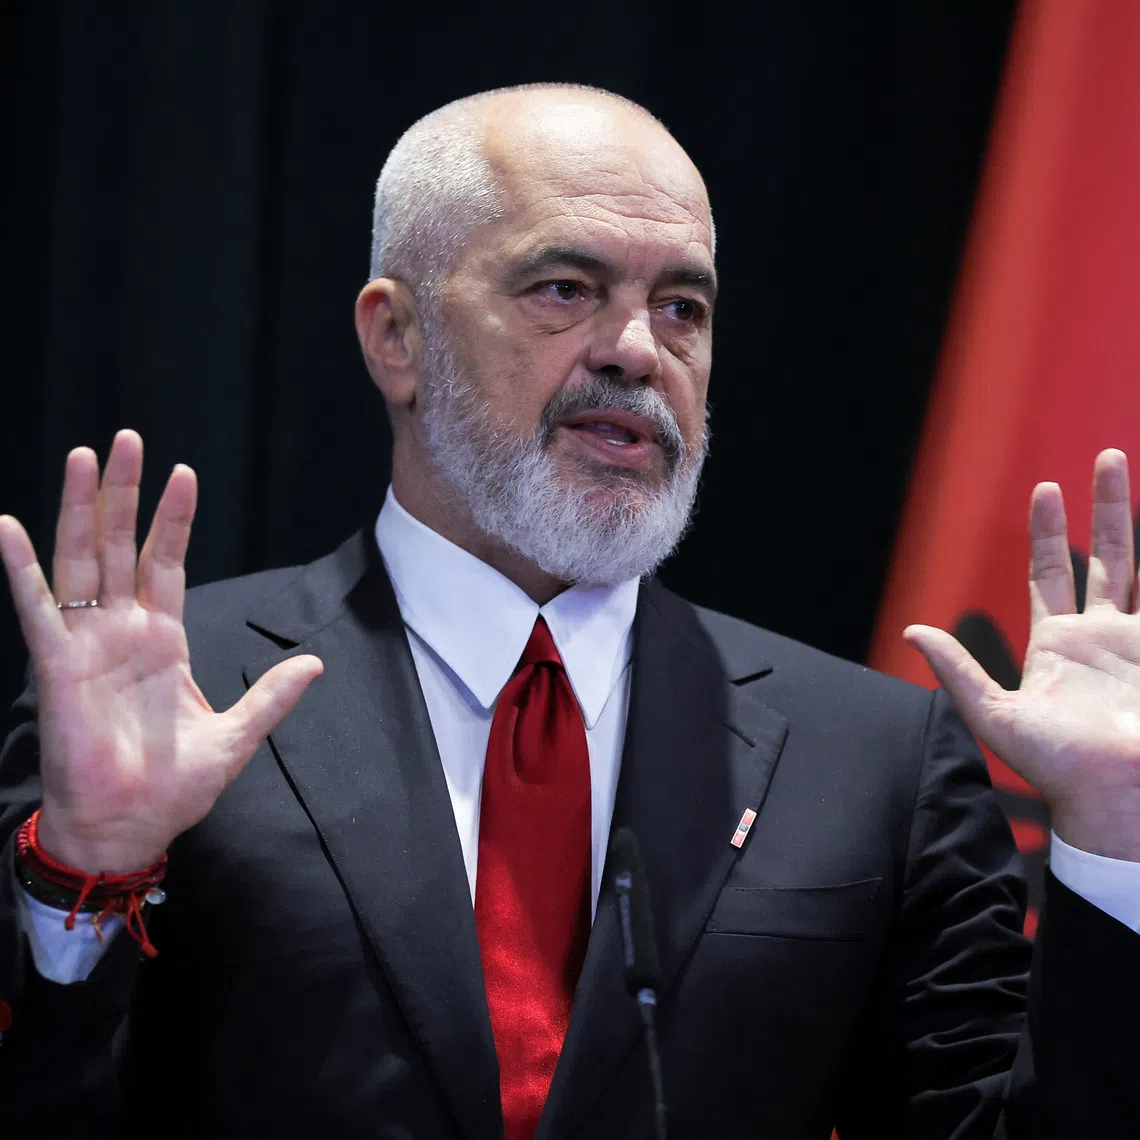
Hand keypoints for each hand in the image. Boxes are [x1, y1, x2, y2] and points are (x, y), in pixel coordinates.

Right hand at [0, 430, 322, 872]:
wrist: (131, 828)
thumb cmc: (173, 787)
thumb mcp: (236, 735)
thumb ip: (271, 696)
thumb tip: (314, 664)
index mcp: (162, 641)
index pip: (167, 562)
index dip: (174, 520)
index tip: (183, 474)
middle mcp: (123, 633)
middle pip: (121, 546)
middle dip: (124, 494)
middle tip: (126, 440)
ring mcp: (88, 645)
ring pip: (82, 561)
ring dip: (81, 510)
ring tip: (84, 458)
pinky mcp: (57, 667)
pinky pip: (36, 610)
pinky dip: (22, 570)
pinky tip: (10, 526)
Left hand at [906, 448, 1139, 860]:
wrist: (1115, 799)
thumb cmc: (1055, 767)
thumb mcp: (995, 715)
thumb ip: (957, 670)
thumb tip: (911, 631)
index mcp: (1057, 644)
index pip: (1050, 574)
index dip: (1047, 533)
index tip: (1046, 490)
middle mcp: (1100, 636)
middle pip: (1105, 556)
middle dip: (1105, 508)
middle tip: (1108, 458)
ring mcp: (1137, 644)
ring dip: (1137, 523)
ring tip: (1133, 471)